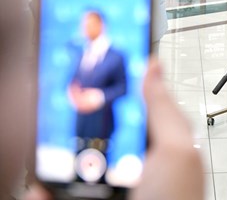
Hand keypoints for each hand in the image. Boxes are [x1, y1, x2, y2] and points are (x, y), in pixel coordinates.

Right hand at [25, 59, 203, 199]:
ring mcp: (98, 186)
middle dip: (67, 113)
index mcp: (148, 142)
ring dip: (47, 148)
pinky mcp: (74, 199)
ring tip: (37, 135)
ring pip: (62, 157)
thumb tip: (152, 65)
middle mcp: (121, 162)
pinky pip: (47, 191)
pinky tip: (37, 182)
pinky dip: (38, 187)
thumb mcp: (177, 152)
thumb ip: (164, 109)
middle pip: (85, 125)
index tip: (82, 55)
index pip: (122, 101)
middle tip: (52, 98)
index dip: (104, 79)